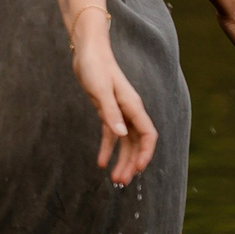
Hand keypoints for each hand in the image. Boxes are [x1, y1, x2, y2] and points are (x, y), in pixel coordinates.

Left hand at [71, 18, 157, 186]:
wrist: (87, 51)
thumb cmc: (94, 67)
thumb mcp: (100, 90)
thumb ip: (110, 113)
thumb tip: (121, 135)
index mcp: (133, 107)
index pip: (148, 135)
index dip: (145, 153)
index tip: (138, 169)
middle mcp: (130, 111)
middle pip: (137, 143)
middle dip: (131, 163)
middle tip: (120, 182)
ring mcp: (119, 112)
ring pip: (125, 142)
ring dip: (121, 160)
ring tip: (114, 179)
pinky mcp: (107, 111)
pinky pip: (111, 135)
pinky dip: (107, 149)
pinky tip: (100, 162)